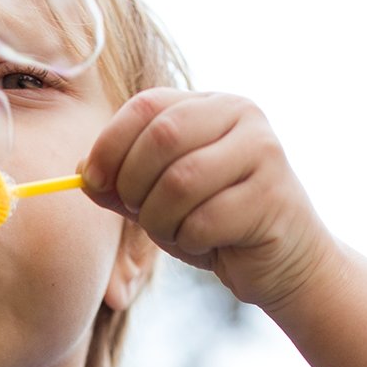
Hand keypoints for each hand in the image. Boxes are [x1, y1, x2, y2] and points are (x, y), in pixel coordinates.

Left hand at [81, 89, 336, 312]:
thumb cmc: (218, 226)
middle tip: (140, 213)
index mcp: (210, 104)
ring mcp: (263, 152)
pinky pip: (205, 220)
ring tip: (175, 233)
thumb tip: (81, 171)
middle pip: (162, 137)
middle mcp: (242, 115)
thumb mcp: (161, 200)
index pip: (147, 105)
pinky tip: (207, 245)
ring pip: (180, 181)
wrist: (284, 262)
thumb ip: (124, 183)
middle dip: (135, 185)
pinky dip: (190, 241)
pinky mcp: (272, 196)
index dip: (110, 144)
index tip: (93, 181)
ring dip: (161, 220)